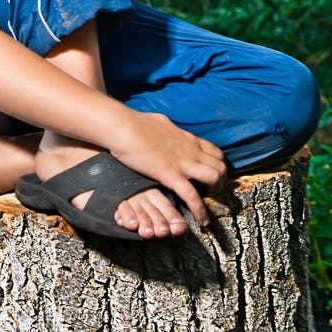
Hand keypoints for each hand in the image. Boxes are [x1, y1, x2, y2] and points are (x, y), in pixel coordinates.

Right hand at [111, 111, 226, 227]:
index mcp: (188, 138)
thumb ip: (170, 131)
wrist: (125, 128)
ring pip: (214, 177)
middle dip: (221, 182)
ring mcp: (182, 162)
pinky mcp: (170, 175)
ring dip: (214, 192)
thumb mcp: (161, 123)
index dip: (218, 167)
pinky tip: (202, 221)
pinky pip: (192, 195)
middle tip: (210, 192)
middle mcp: (191, 150)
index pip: (216, 153)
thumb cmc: (137, 123)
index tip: (212, 177)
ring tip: (206, 202)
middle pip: (220, 166)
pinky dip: (200, 210)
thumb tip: (170, 130)